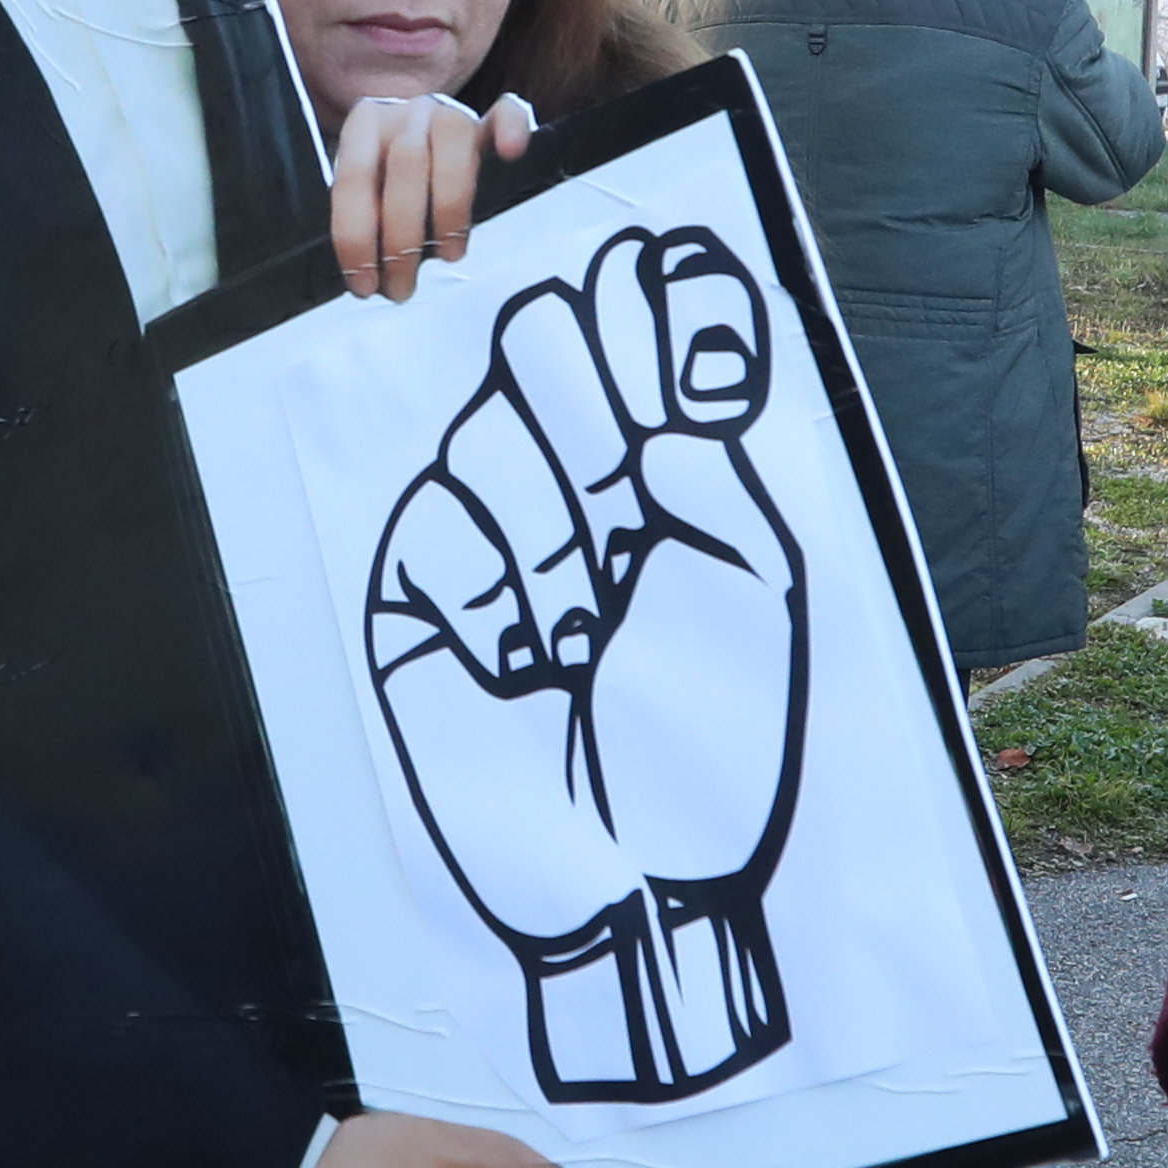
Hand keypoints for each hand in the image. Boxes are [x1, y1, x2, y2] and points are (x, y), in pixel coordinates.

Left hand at [329, 88, 534, 300]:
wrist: (415, 140)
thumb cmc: (388, 180)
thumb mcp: (366, 197)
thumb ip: (363, 222)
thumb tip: (365, 281)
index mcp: (363, 127)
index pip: (353, 179)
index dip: (356, 237)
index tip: (364, 282)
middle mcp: (405, 114)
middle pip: (406, 164)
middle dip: (402, 237)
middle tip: (403, 284)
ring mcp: (448, 113)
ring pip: (453, 138)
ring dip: (450, 205)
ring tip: (448, 253)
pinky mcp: (489, 123)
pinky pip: (506, 112)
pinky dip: (511, 128)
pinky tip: (511, 152)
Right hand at [368, 224, 810, 1099]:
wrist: (634, 876)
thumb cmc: (710, 740)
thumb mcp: (751, 585)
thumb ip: (709, 465)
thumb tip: (669, 365)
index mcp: (660, 466)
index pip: (634, 330)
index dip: (648, 299)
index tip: (673, 291)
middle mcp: (570, 481)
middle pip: (541, 344)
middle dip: (588, 423)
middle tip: (623, 518)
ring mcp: (485, 532)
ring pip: (485, 435)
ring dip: (549, 544)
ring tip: (582, 639)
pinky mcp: (416, 591)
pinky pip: (434, 526)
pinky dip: (491, 598)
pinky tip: (525, 667)